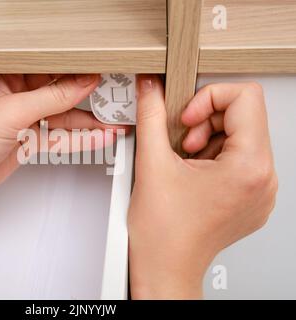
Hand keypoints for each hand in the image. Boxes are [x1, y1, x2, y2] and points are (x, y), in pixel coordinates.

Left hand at [0, 74, 126, 225]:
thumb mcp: (9, 111)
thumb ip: (51, 98)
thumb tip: (81, 84)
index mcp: (4, 75)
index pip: (47, 67)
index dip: (75, 69)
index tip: (102, 72)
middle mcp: (13, 96)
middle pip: (58, 93)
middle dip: (87, 98)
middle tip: (114, 99)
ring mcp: (21, 121)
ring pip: (61, 118)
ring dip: (87, 122)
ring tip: (114, 122)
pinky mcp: (25, 143)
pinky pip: (56, 138)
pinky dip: (76, 139)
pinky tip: (96, 137)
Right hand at [128, 75, 277, 298]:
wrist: (166, 267)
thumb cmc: (163, 233)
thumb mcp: (151, 163)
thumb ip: (151, 116)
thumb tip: (151, 89)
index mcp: (249, 167)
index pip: (246, 97)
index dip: (209, 97)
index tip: (186, 117)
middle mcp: (264, 179)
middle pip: (245, 116)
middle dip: (207, 122)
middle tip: (183, 144)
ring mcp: (261, 191)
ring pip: (242, 137)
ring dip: (209, 140)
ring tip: (186, 162)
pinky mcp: (253, 198)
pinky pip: (242, 158)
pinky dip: (215, 156)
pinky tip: (193, 174)